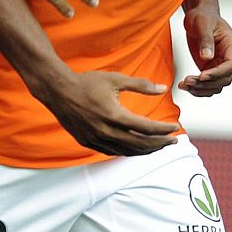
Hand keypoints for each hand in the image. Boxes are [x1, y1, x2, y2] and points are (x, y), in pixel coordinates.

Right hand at [39, 69, 179, 156]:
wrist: (57, 90)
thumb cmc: (86, 82)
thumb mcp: (114, 79)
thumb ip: (140, 85)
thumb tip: (162, 89)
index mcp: (115, 115)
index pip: (147, 128)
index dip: (163, 130)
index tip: (174, 128)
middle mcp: (106, 131)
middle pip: (140, 144)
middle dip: (159, 144)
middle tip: (172, 142)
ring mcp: (96, 139)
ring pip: (127, 151)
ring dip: (146, 150)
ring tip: (157, 146)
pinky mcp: (87, 142)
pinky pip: (112, 151)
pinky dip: (127, 151)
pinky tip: (135, 148)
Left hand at [178, 8, 231, 96]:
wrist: (197, 16)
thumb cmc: (202, 16)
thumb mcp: (202, 24)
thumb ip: (206, 40)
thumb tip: (207, 57)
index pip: (231, 66)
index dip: (217, 73)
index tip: (202, 75)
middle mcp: (228, 58)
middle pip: (224, 79)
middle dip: (206, 83)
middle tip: (188, 81)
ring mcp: (219, 65)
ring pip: (216, 85)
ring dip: (201, 89)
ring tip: (184, 85)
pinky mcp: (209, 68)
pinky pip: (208, 84)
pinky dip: (198, 89)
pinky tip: (186, 87)